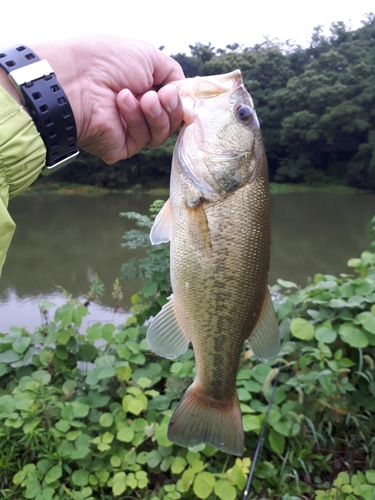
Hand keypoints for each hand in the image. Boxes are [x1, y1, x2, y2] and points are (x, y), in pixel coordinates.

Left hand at [31, 36, 183, 162]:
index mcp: (142, 91)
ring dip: (155, 113)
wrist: (78, 79)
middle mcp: (137, 113)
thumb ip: (172, 74)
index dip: (181, 101)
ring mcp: (129, 132)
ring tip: (143, 97)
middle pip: (171, 122)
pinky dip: (137, 120)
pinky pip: (143, 140)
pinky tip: (122, 102)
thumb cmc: (107, 61)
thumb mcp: (149, 56)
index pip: (172, 104)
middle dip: (171, 108)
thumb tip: (182, 91)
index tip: (180, 92)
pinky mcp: (122, 148)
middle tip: (162, 95)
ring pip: (161, 134)